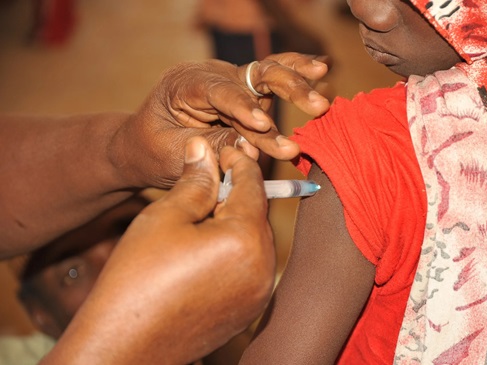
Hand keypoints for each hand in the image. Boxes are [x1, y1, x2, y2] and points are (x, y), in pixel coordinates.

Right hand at [42, 137, 274, 363]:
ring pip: (253, 240)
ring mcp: (258, 293)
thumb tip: (205, 150)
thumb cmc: (138, 278)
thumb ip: (195, 181)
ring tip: (201, 216)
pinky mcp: (248, 310)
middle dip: (236, 192)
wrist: (125, 344)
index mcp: (246, 239)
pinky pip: (249, 266)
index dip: (238, 162)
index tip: (223, 150)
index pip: (253, 185)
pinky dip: (233, 250)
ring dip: (234, 221)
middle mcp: (263, 267)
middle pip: (256, 213)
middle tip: (208, 181)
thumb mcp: (165, 217)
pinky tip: (204, 248)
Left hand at [111, 53, 330, 188]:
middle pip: (251, 74)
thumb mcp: (174, 155)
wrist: (144, 144)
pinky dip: (295, 73)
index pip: (218, 92)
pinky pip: (271, 80)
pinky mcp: (245, 93)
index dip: (242, 108)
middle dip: (286, 88)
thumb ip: (213, 149)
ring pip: (268, 72)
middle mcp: (211, 76)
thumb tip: (252, 151)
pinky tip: (320, 66)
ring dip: (297, 80)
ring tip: (325, 77)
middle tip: (316, 105)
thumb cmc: (153, 149)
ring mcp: (230, 82)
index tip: (263, 125)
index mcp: (183, 85)